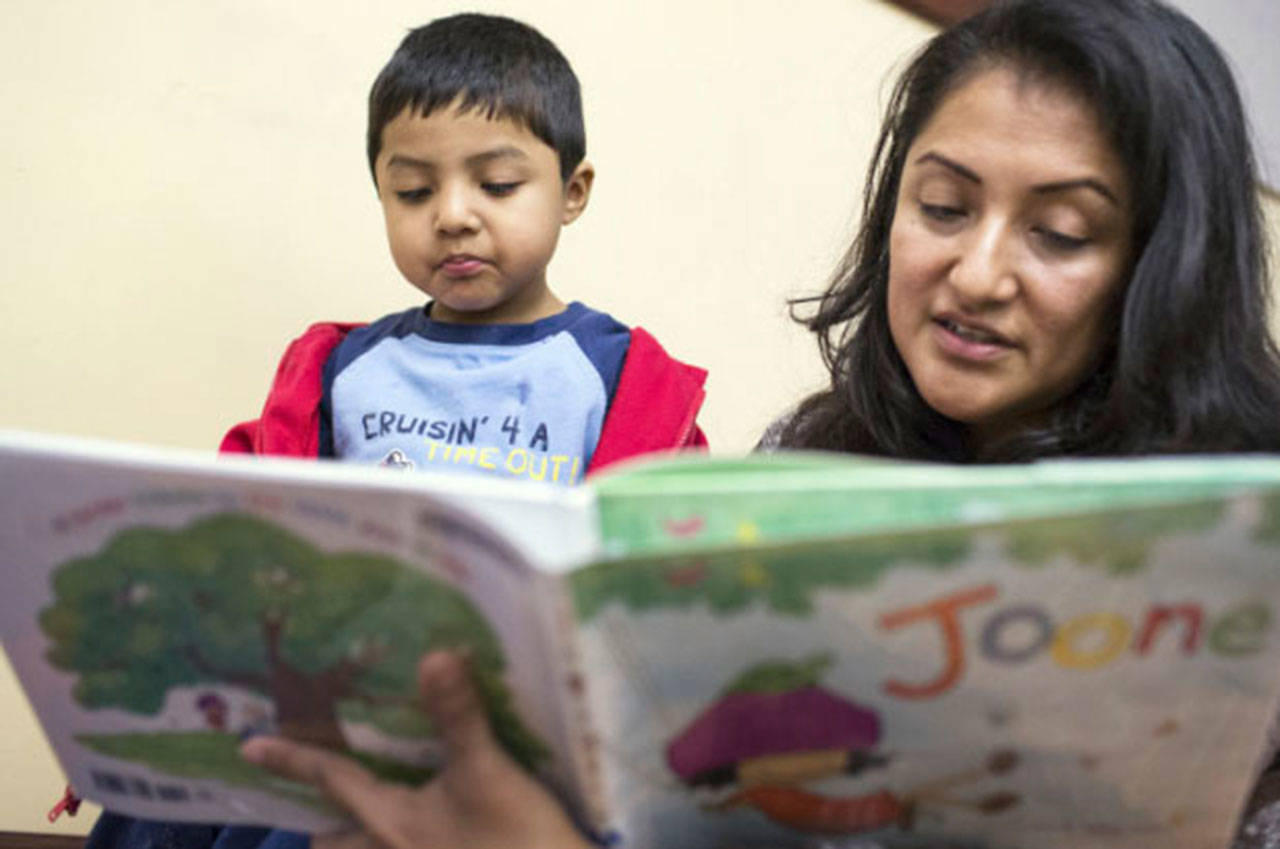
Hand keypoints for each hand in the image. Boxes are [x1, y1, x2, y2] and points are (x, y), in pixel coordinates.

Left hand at [240, 650, 593, 848]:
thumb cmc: (512, 836)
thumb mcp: (486, 769)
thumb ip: (458, 713)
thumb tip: (435, 655)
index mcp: (389, 821)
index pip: (331, 779)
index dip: (291, 758)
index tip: (248, 746)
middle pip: (335, 843)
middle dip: (323, 825)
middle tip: (317, 803)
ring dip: (359, 841)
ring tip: (367, 820)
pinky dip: (402, 843)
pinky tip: (424, 834)